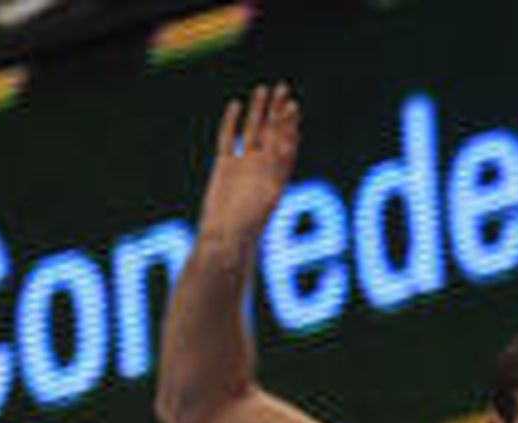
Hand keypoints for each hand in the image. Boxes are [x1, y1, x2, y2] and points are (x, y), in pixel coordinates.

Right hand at [196, 83, 300, 249]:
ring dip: (258, 112)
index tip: (293, 107)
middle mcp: (263, 170)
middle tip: (283, 89)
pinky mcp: (225, 168)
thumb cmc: (246, 226)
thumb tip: (285, 148)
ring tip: (263, 90)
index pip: (286, 146)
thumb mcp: (266, 197)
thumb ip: (274, 172)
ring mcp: (244, 167)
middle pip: (272, 135)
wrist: (224, 237)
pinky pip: (229, 140)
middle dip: (278, 113)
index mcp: (276, 179)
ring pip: (252, 133)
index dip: (289, 127)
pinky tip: (236, 106)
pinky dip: (232, 123)